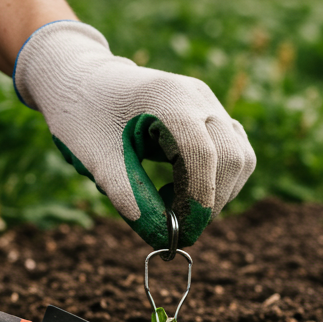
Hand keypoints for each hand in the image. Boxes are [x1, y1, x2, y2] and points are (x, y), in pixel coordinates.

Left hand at [14, 22, 255, 247]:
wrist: (82, 82)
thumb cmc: (85, 118)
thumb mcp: (100, 163)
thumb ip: (132, 200)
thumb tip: (164, 239)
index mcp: (170, 100)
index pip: (202, 157)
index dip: (197, 202)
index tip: (180, 234)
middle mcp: (198, 98)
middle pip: (231, 158)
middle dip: (210, 202)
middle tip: (176, 225)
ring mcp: (209, 104)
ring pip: (240, 157)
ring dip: (218, 193)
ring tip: (174, 204)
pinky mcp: (211, 115)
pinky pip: (235, 152)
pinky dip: (218, 180)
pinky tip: (183, 189)